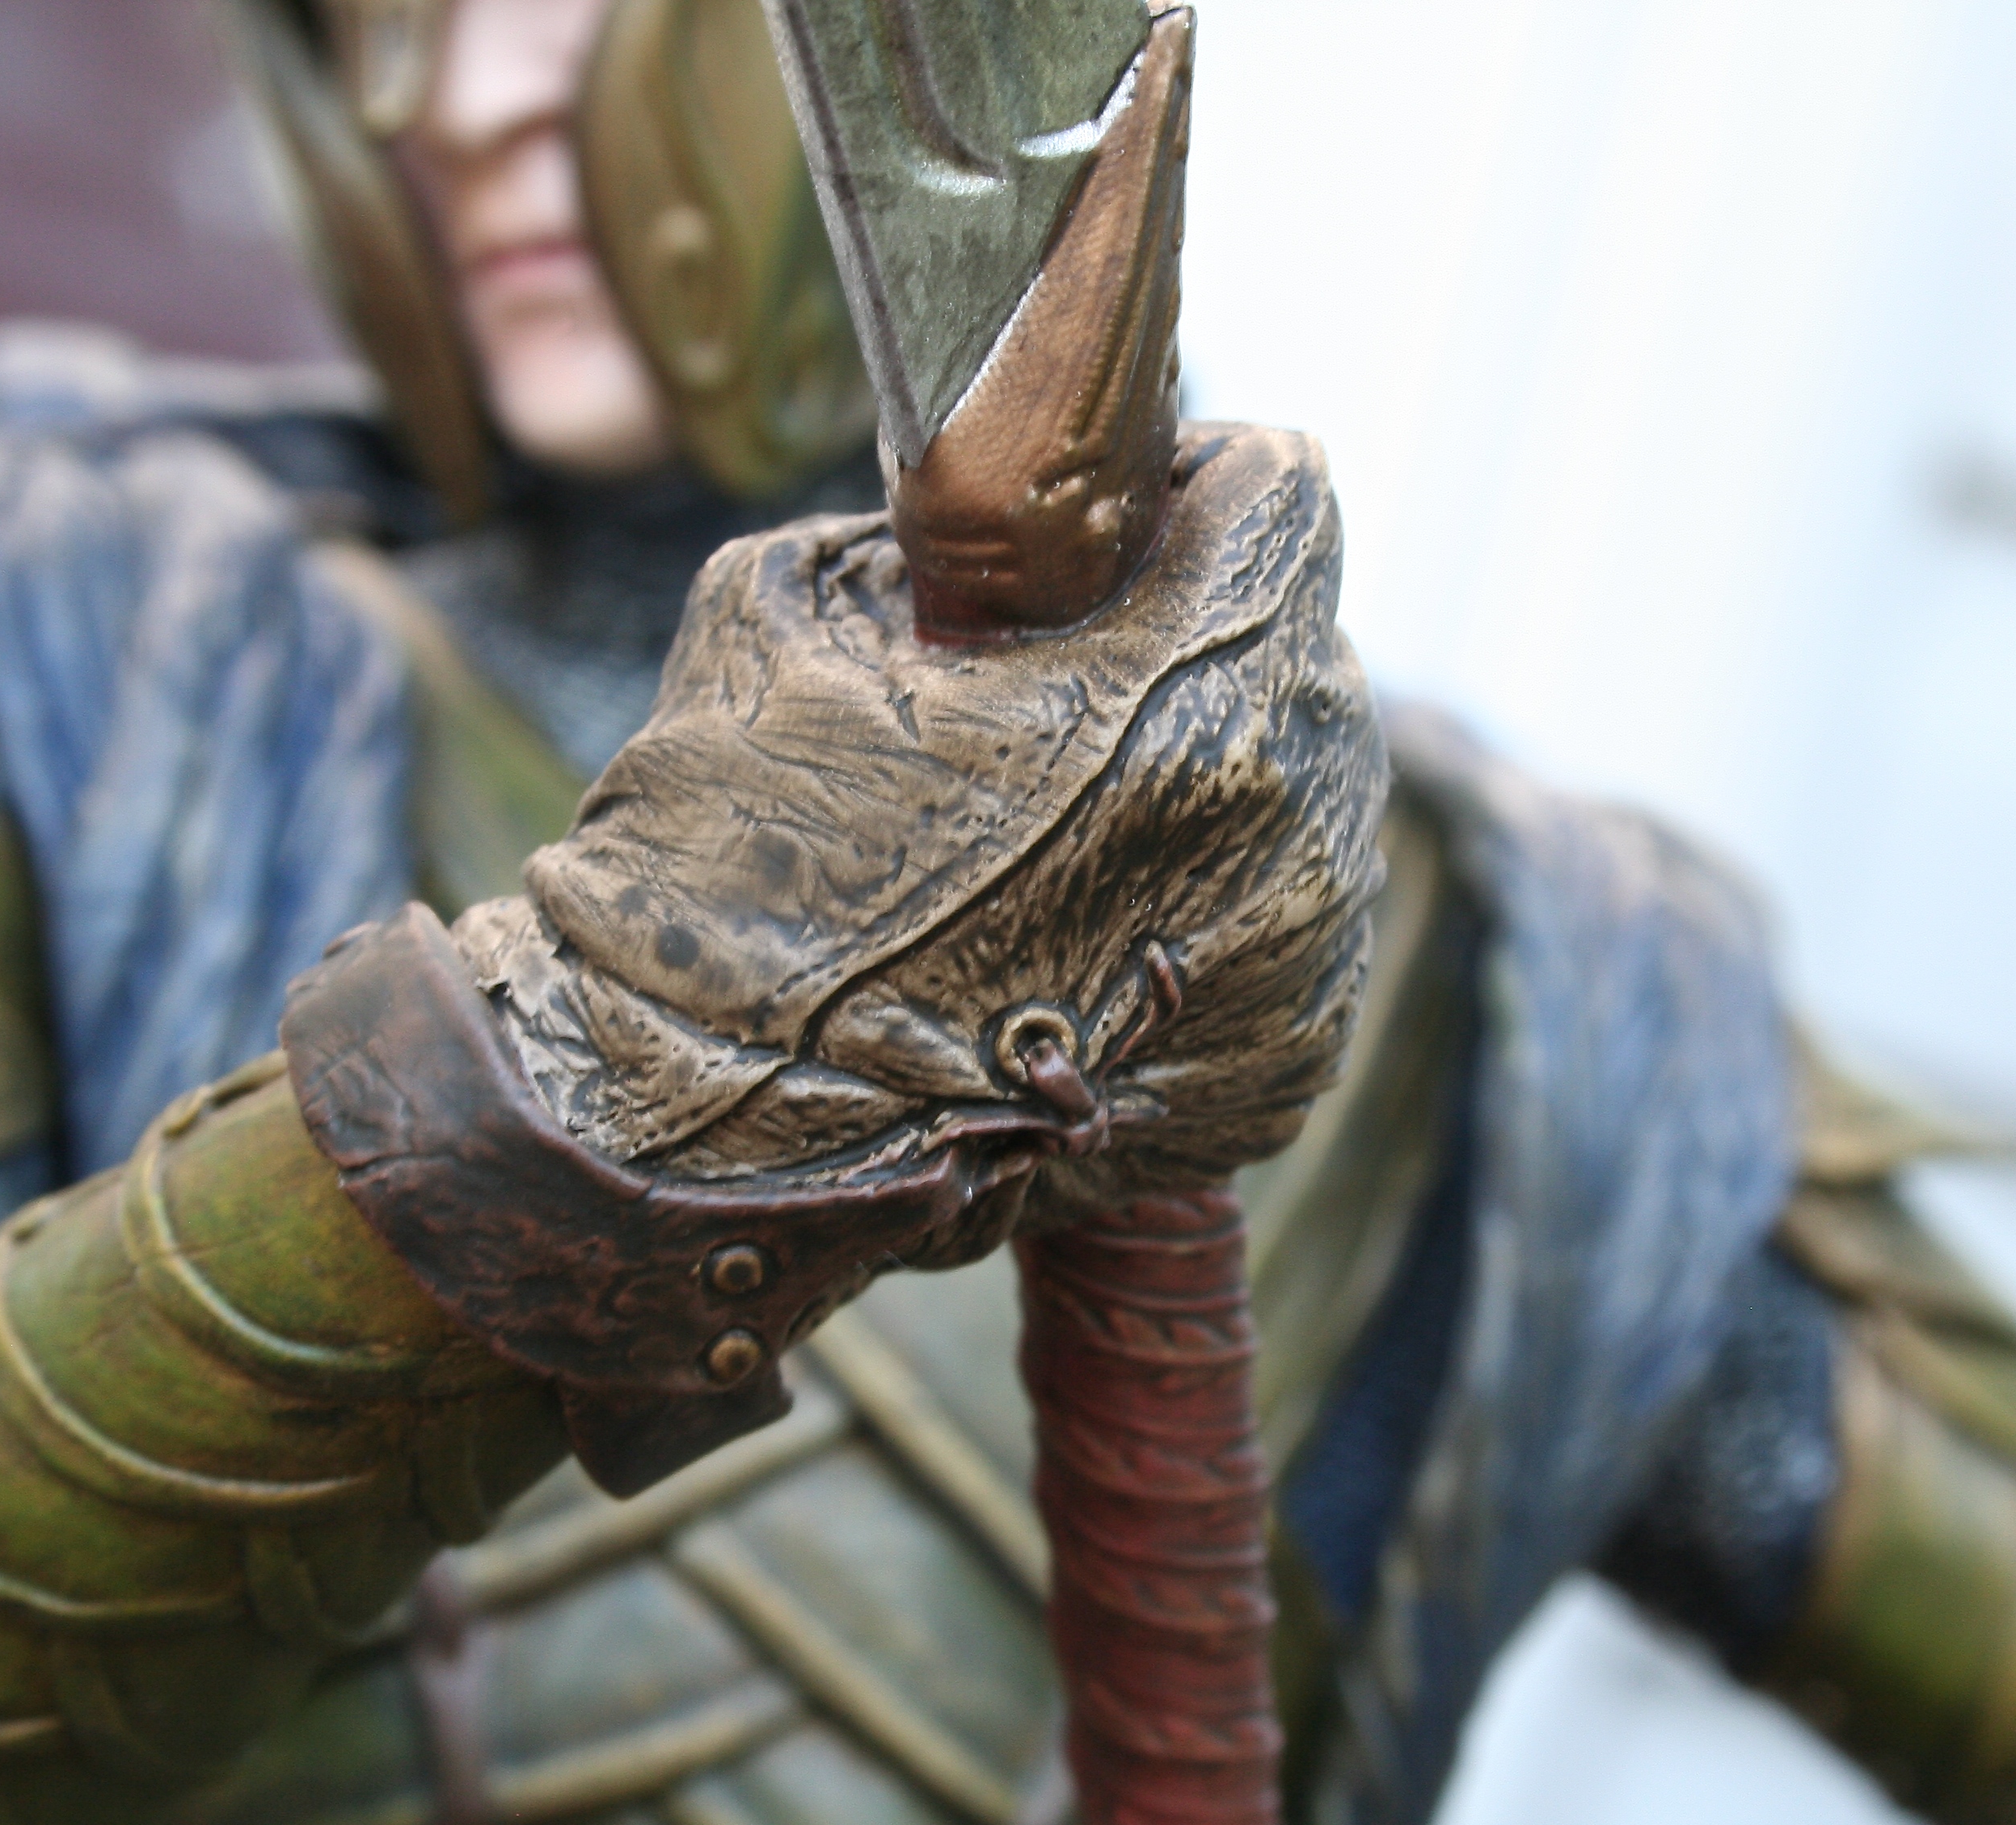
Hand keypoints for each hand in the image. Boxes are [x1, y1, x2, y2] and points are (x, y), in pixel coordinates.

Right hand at [283, 422, 1383, 1492]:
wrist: (708, 1146)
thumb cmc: (723, 874)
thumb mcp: (779, 614)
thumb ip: (923, 538)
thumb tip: (988, 514)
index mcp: (1190, 698)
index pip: (1281, 495)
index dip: (1188, 487)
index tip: (1119, 523)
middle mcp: (1294, 830)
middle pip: (1295, 650)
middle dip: (1188, 645)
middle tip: (1054, 694)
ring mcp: (1307, 963)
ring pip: (1301, 793)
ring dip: (1204, 786)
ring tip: (1050, 840)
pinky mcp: (1288, 1068)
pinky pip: (1282, 930)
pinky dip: (1202, 916)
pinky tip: (1075, 944)